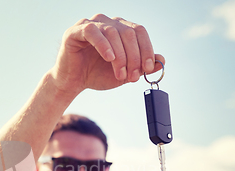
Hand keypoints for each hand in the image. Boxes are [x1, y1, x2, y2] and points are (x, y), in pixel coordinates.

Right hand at [49, 14, 164, 95]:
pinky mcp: (76, 31)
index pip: (139, 32)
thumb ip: (141, 66)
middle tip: (132, 77)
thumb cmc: (96, 75)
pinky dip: (104, 45)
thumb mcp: (124, 73)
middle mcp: (107, 23)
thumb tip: (161, 60)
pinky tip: (109, 58)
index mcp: (120, 29)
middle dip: (134, 57)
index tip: (148, 68)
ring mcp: (91, 24)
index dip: (147, 49)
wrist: (72, 83)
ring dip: (120, 57)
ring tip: (120, 75)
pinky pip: (93, 32)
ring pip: (113, 33)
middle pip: (129, 33)